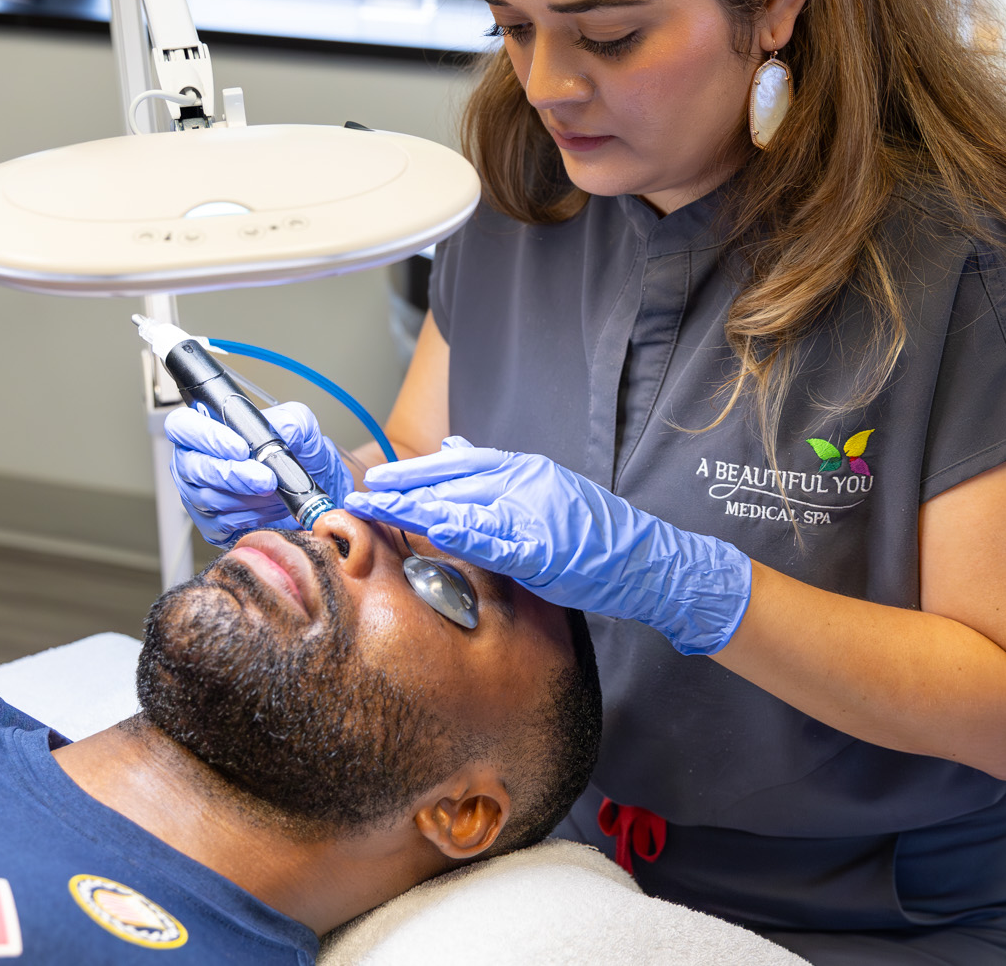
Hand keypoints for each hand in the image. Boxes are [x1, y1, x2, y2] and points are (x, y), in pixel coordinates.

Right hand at [164, 402, 353, 544]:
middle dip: (232, 475)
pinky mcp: (210, 524)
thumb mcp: (299, 424)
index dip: (205, 437)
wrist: (305, 485)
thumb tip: (281, 432)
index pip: (183, 426)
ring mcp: (196, 494)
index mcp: (204, 427)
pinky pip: (221, 523)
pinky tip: (269, 508)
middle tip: (265, 480)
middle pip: (193, 468)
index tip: (239, 448)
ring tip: (275, 491)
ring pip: (208, 498)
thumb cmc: (295, 450)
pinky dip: (250, 517)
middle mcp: (193, 460)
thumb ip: (289, 421)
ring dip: (247, 498)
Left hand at [343, 439, 751, 655]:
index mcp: (522, 469)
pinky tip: (435, 529)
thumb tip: (452, 446)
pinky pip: (496, 538)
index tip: (375, 478)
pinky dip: (464, 532)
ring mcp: (535, 511)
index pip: (456, 464)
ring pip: (465, 504)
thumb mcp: (542, 490)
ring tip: (379, 510)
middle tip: (358, 495)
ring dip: (417, 508)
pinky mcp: (544, 545)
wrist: (647, 559)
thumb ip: (495, 472)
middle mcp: (525, 481)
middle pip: (451, 481)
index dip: (413, 470)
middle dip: (402, 489)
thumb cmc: (593, 533)